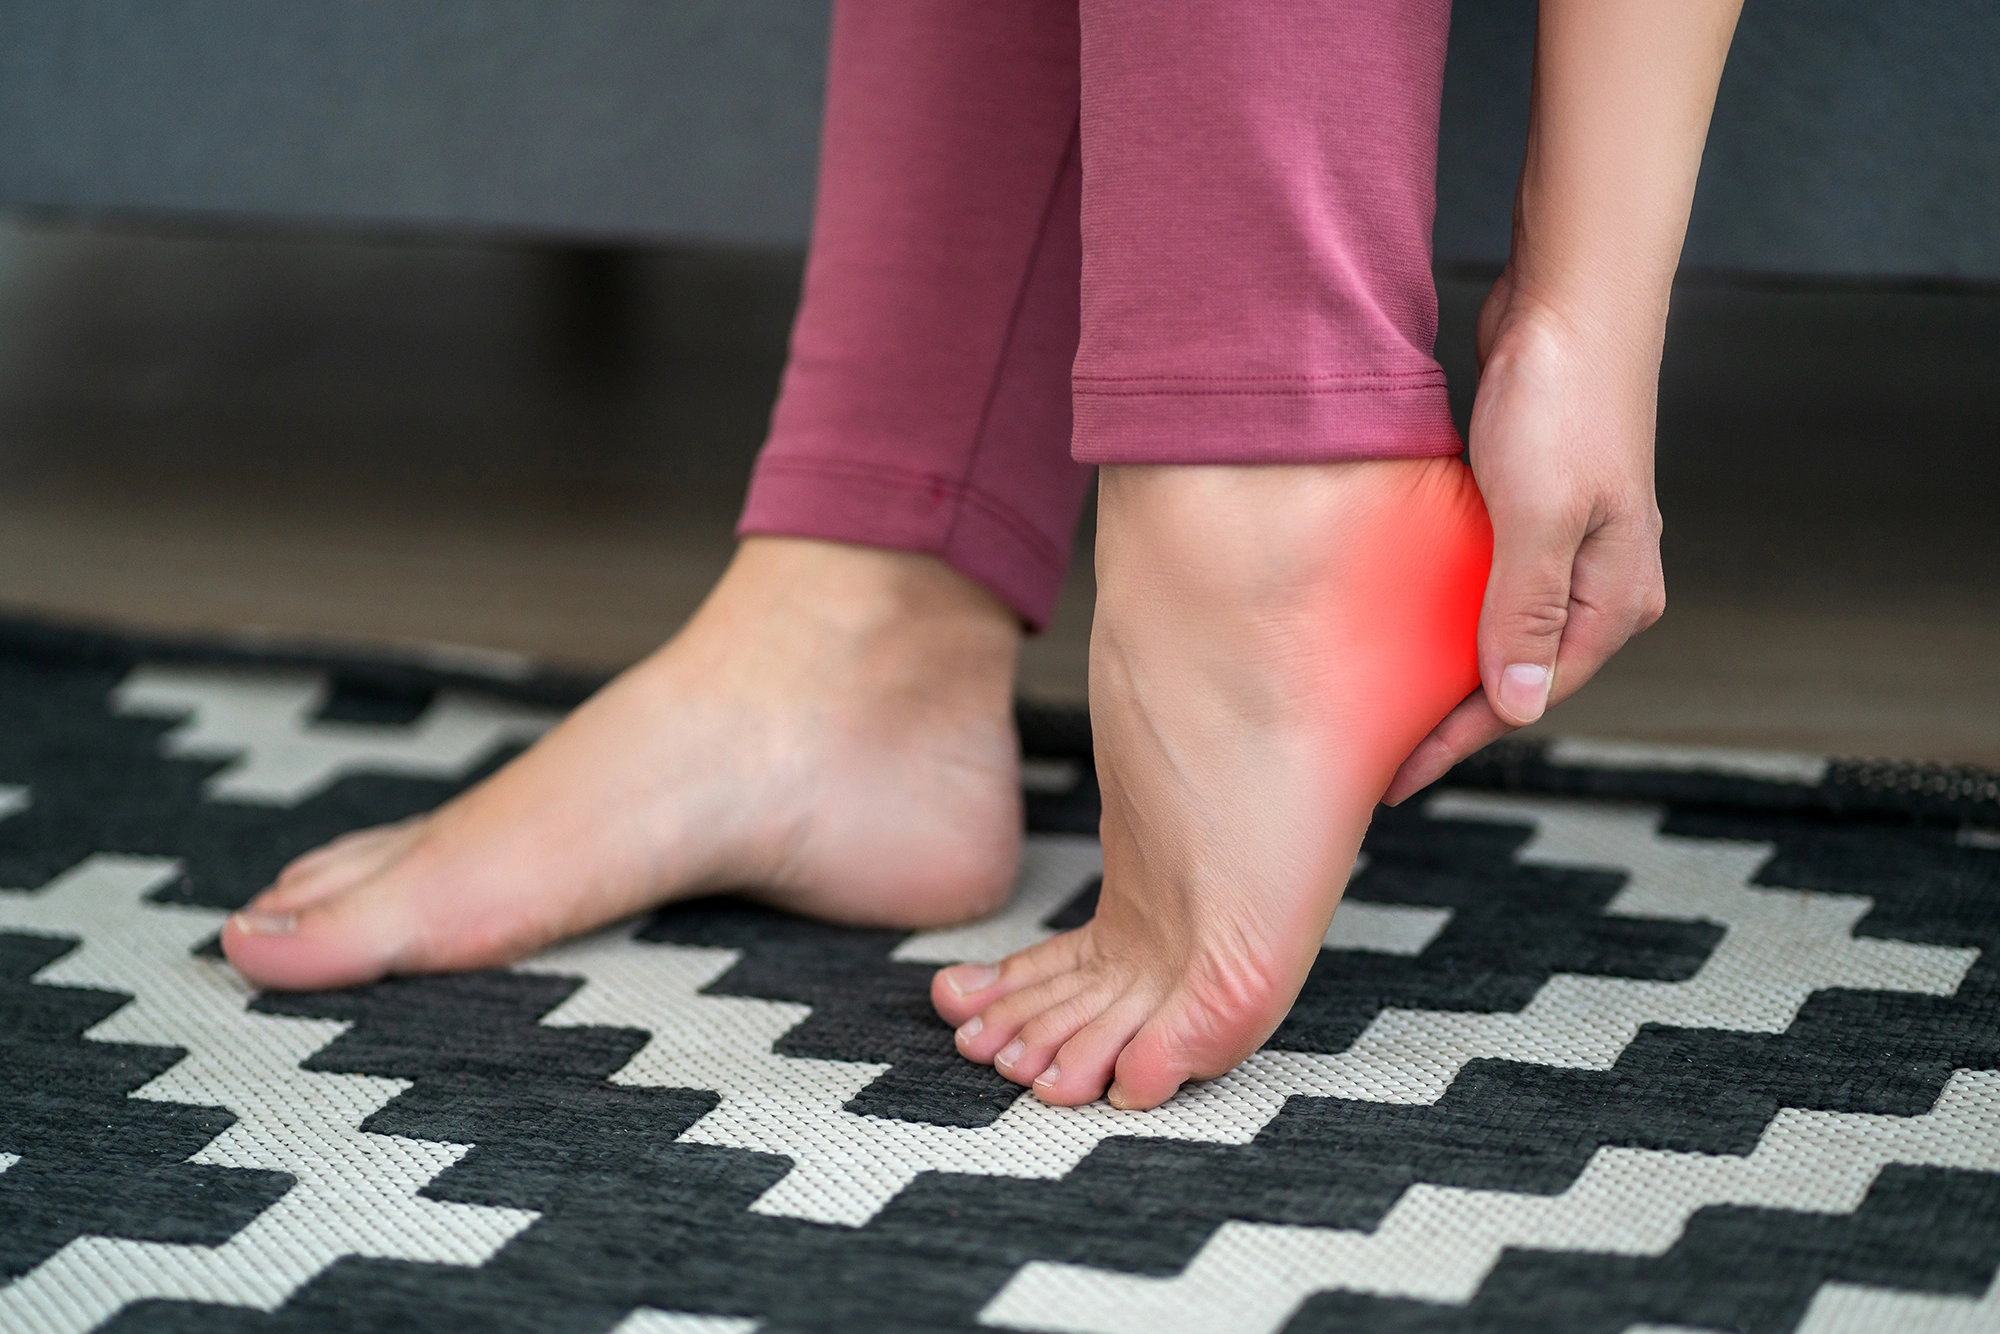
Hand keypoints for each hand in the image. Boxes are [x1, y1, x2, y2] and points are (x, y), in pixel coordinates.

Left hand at [1383, 272, 1666, 804]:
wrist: (1570, 302)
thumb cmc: (1562, 402)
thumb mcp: (1539, 516)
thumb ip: (1525, 610)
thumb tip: (1516, 704)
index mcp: (1614, 598)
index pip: (1526, 695)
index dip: (1455, 740)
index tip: (1392, 776)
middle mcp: (1603, 582)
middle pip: (1515, 671)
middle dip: (1450, 714)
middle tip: (1376, 752)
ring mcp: (1574, 546)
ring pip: (1498, 627)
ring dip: (1445, 663)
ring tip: (1382, 700)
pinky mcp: (1539, 510)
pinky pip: (1487, 582)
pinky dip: (1444, 609)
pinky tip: (1399, 623)